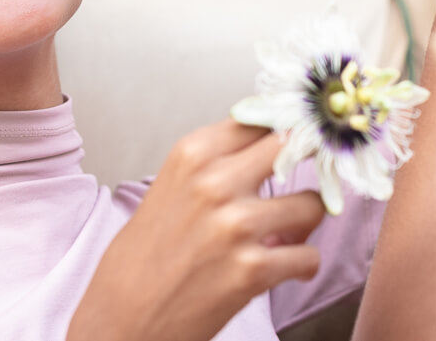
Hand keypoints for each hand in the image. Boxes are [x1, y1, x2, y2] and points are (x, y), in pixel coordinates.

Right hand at [67, 121, 324, 340]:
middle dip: (306, 164)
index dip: (284, 129)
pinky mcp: (253, 269)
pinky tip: (282, 269)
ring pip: (313, 204)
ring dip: (305, 224)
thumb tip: (264, 149)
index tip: (296, 139)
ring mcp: (236, 225)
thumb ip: (214, 166)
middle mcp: (214, 182)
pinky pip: (309, 256)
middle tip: (305, 181)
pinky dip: (301, 265)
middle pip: (291, 146)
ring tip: (286, 237)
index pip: (257, 117)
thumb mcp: (169, 188)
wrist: (122, 317)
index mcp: (191, 154)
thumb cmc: (141, 259)